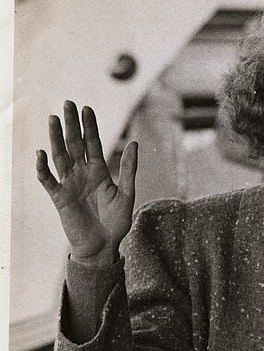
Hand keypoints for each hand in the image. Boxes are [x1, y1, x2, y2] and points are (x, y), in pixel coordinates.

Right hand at [36, 100, 137, 265]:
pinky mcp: (60, 198)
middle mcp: (82, 174)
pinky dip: (43, 168)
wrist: (104, 247)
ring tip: (53, 119)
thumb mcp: (127, 194)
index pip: (92, 144)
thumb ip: (128, 169)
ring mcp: (69, 184)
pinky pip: (49, 181)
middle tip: (68, 104)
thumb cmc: (116, 222)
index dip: (89, 127)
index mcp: (99, 171)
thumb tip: (134, 143)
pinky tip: (41, 154)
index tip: (86, 108)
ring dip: (56, 139)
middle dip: (71, 125)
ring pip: (60, 157)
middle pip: (75, 144)